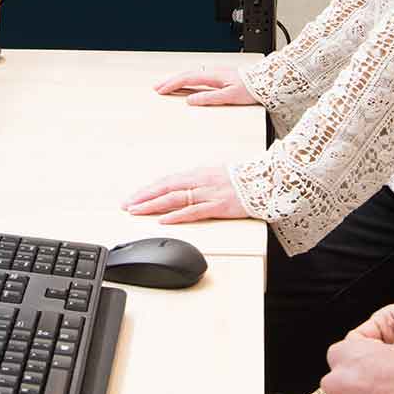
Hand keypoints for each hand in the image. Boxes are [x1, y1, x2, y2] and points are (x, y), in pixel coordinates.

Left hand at [121, 165, 250, 222]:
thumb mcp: (215, 175)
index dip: (148, 189)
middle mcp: (200, 181)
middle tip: (126, 205)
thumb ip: (198, 182)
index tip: (133, 196)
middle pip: (165, 188)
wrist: (266, 180)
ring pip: (174, 199)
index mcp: (198, 174)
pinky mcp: (218, 206)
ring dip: (153, 205)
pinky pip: (193, 211)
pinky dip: (177, 216)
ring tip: (137, 211)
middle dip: (144, 197)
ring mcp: (208, 193)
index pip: (167, 181)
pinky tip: (164, 220)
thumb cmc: (243, 179)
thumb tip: (182, 189)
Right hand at [153, 65, 257, 105]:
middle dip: (169, 80)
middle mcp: (212, 72)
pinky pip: (197, 77)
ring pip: (190, 75)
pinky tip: (185, 85)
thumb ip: (209, 98)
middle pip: (186, 75)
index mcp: (213, 76)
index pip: (187, 79)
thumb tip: (191, 101)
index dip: (172, 84)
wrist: (264, 83)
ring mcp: (215, 74)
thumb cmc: (250, 89)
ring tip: (166, 85)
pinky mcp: (219, 77)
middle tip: (156, 87)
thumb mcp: (229, 96)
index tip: (160, 90)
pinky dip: (186, 80)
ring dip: (177, 79)